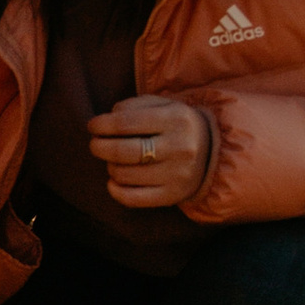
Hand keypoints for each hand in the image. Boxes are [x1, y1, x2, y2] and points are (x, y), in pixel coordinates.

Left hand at [90, 94, 213, 207]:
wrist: (212, 152)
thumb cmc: (175, 125)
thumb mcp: (162, 105)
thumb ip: (133, 106)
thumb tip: (105, 121)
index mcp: (175, 119)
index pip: (126, 122)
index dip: (102, 125)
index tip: (92, 126)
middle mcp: (179, 147)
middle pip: (123, 151)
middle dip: (99, 147)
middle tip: (95, 144)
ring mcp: (176, 174)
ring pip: (125, 175)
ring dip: (110, 166)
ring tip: (112, 160)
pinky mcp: (172, 195)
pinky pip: (132, 198)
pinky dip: (115, 190)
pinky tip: (113, 180)